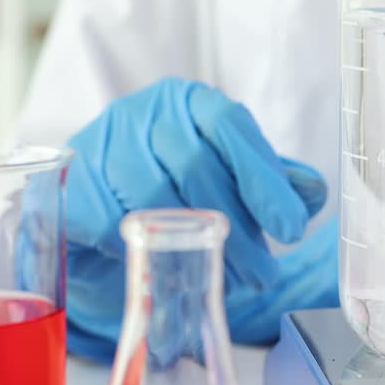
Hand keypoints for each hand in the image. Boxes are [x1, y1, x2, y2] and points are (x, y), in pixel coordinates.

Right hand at [61, 78, 326, 359]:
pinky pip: (111, 224)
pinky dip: (148, 251)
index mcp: (187, 100)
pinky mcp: (71, 186)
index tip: (292, 228)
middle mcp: (141, 113)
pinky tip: (173, 271)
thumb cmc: (170, 180)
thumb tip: (312, 192)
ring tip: (231, 283)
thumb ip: (271, 177)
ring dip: (199, 249)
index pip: (231, 127)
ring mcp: (99, 145)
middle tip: (265, 274)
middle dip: (237, 228)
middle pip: (195, 167)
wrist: (90, 197)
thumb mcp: (225, 170)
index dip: (264, 179)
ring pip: (155, 199)